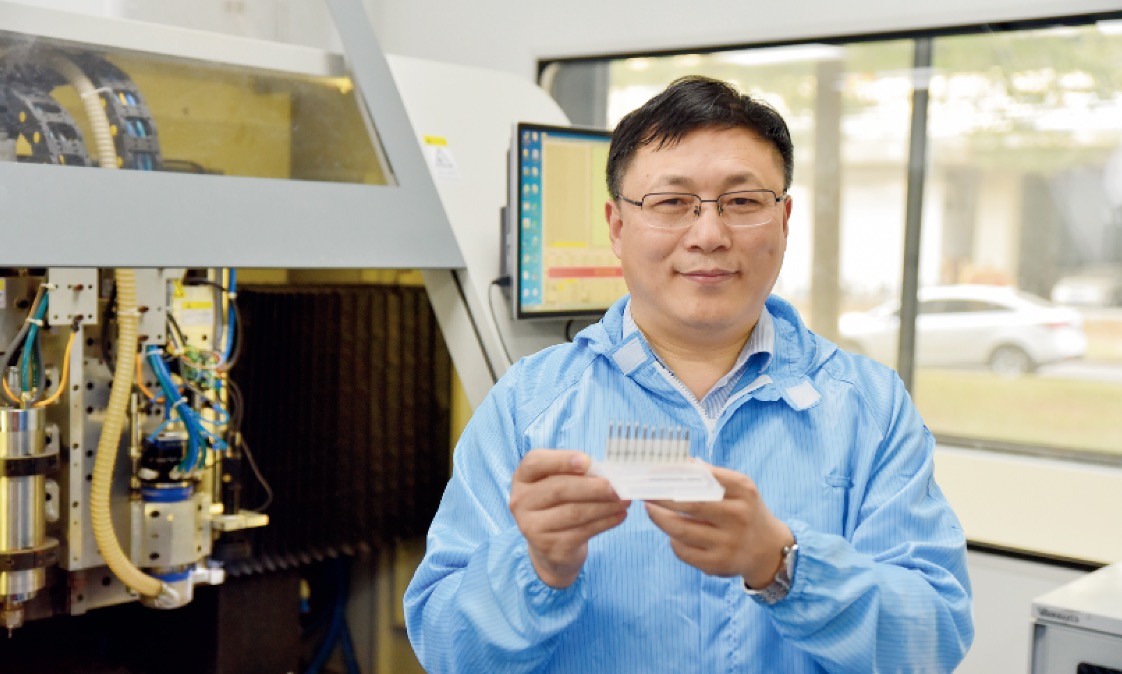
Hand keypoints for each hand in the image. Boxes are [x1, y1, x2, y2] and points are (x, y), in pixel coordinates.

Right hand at [510, 449, 629, 588]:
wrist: (551, 544)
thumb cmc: (559, 503)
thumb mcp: (559, 482)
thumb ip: (576, 473)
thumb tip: (608, 473)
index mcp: (522, 478)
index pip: (535, 462)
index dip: (561, 460)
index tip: (587, 461)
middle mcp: (521, 501)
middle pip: (558, 489)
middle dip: (592, 487)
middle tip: (617, 486)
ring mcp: (532, 527)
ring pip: (574, 512)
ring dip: (604, 506)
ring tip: (624, 500)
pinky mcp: (549, 547)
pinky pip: (582, 531)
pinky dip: (605, 522)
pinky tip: (619, 515)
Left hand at [645, 464, 793, 587]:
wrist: (768, 550)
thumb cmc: (746, 512)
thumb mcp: (740, 489)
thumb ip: (712, 475)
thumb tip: (680, 463)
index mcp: (743, 492)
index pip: (705, 478)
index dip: (675, 474)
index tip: (654, 471)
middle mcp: (738, 517)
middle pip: (690, 505)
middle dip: (661, 497)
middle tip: (644, 491)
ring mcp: (728, 544)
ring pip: (681, 530)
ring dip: (659, 518)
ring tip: (650, 509)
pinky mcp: (717, 565)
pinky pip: (683, 551)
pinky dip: (672, 539)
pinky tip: (670, 532)